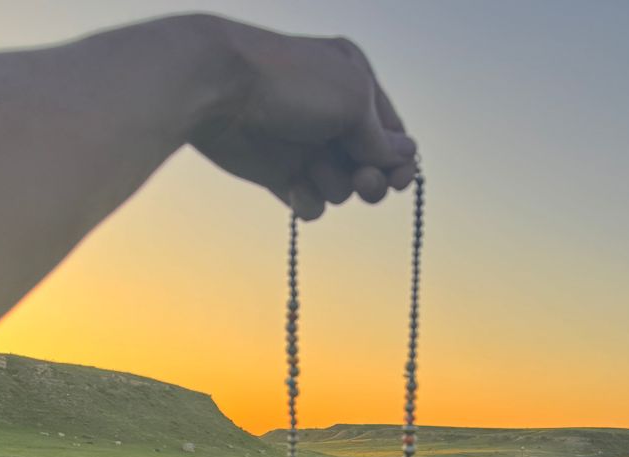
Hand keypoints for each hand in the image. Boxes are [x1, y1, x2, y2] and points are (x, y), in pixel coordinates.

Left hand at [190, 18, 417, 219]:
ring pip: (341, 188)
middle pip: (370, 166)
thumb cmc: (292, 83)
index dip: (399, 160)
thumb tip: (407, 156)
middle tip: (364, 183)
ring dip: (333, 183)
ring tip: (311, 167)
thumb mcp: (353, 100)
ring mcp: (306, 146)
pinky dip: (308, 201)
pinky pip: (311, 203)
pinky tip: (296, 190)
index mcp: (355, 82)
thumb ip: (382, 138)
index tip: (400, 181)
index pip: (392, 132)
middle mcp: (333, 115)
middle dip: (371, 179)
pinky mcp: (280, 174)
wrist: (221, 89)